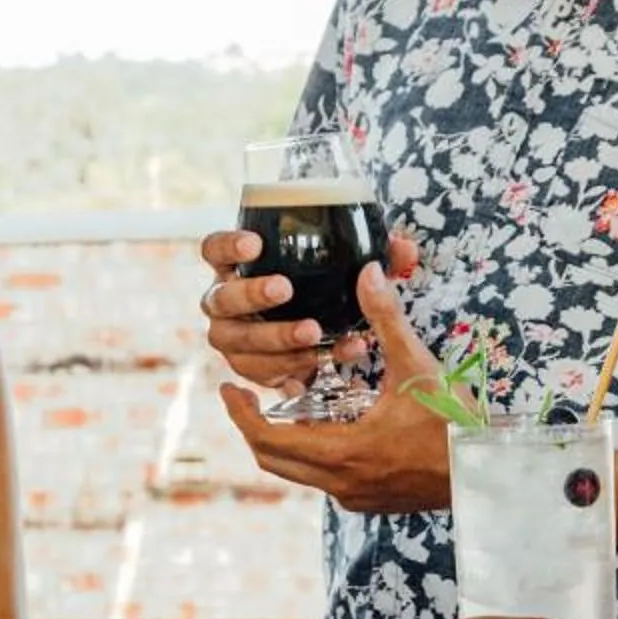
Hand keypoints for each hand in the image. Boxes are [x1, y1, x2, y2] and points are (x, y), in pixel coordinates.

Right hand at [198, 228, 417, 389]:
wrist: (318, 338)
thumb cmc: (325, 291)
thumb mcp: (351, 270)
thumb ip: (377, 257)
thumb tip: (404, 247)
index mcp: (237, 267)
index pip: (213, 249)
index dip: (227, 246)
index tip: (256, 243)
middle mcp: (224, 303)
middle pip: (220, 298)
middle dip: (251, 294)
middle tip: (285, 289)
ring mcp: (232, 339)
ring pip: (237, 342)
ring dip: (275, 337)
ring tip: (314, 333)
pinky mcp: (248, 370)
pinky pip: (261, 375)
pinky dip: (292, 369)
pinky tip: (320, 365)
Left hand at [219, 261, 452, 511]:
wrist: (490, 475)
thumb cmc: (456, 424)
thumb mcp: (418, 365)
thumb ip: (387, 318)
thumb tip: (368, 272)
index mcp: (344, 452)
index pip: (267, 439)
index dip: (239, 413)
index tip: (227, 387)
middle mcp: (342, 483)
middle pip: (273, 459)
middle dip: (252, 425)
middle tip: (242, 394)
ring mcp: (356, 496)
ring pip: (298, 471)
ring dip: (282, 438)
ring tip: (285, 399)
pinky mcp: (371, 500)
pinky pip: (324, 478)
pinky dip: (312, 451)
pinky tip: (329, 421)